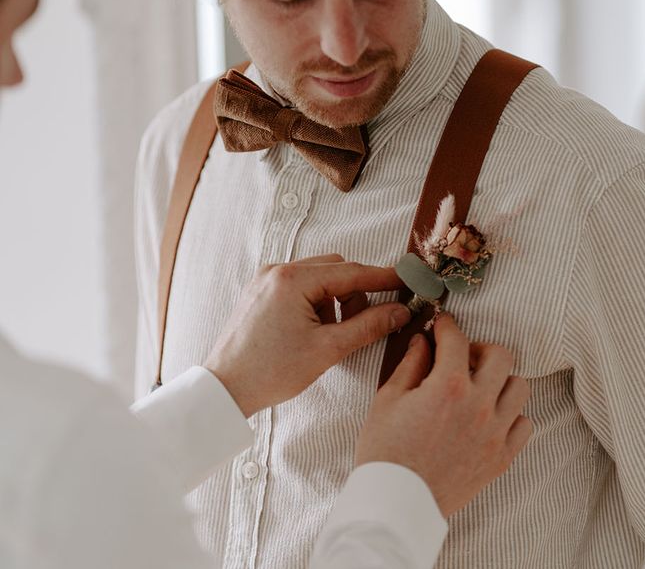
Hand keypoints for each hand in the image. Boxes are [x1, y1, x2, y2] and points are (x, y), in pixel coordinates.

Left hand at [204, 255, 410, 417]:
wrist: (224, 388)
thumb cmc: (270, 371)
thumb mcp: (328, 350)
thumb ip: (368, 326)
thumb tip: (400, 312)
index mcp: (293, 280)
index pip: (351, 272)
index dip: (383, 278)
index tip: (407, 280)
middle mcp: (278, 270)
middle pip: (335, 269)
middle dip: (356, 292)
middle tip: (366, 320)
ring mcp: (266, 279)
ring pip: (318, 276)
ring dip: (335, 298)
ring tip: (332, 332)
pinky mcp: (261, 290)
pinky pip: (300, 285)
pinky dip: (316, 301)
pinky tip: (314, 329)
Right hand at [355, 313, 532, 516]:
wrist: (396, 504)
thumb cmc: (386, 452)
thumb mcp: (387, 399)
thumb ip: (410, 364)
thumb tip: (423, 342)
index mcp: (448, 387)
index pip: (456, 339)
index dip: (447, 325)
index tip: (441, 325)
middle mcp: (479, 406)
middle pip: (501, 355)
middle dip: (479, 348)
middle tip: (461, 357)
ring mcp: (495, 433)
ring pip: (520, 387)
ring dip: (500, 380)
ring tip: (478, 387)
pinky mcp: (502, 457)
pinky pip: (524, 424)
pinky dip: (511, 415)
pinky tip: (488, 416)